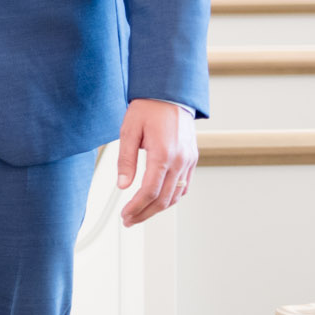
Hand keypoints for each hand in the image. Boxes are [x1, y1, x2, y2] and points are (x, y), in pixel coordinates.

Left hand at [117, 98, 197, 226]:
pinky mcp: (192, 158)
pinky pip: (184, 185)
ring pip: (176, 195)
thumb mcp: (129, 131)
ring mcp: (189, 160)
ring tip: (140, 214)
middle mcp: (180, 160)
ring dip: (158, 209)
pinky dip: (171, 197)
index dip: (136, 207)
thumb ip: (126, 160)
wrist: (170, 94)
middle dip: (145, 213)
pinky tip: (158, 200)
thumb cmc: (148, 108)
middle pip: (163, 199)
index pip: (149, 191)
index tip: (125, 215)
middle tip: (128, 220)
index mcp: (163, 153)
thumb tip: (122, 185)